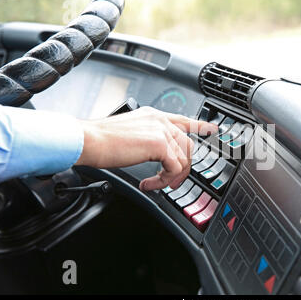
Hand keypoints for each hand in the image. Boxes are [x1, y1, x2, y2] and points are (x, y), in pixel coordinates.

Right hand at [76, 106, 217, 190]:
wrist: (88, 140)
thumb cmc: (101, 140)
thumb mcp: (131, 134)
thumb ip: (147, 140)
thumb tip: (157, 154)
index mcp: (153, 116)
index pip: (183, 120)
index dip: (200, 125)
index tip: (212, 129)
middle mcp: (160, 120)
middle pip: (187, 145)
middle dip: (183, 167)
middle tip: (171, 181)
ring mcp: (161, 130)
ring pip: (182, 159)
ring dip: (171, 177)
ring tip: (156, 184)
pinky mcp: (159, 143)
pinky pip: (174, 168)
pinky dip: (164, 180)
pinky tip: (150, 184)